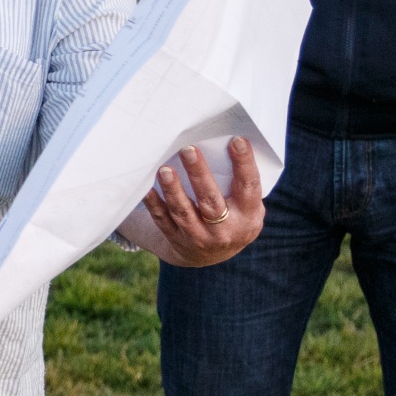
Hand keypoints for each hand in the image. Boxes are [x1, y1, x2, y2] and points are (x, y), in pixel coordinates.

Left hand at [131, 137, 264, 266]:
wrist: (211, 256)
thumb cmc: (232, 217)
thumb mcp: (246, 206)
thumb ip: (240, 183)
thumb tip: (230, 139)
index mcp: (248, 216)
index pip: (249, 187)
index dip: (244, 164)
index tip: (237, 140)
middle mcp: (225, 230)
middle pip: (211, 201)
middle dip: (199, 174)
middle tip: (188, 150)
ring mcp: (199, 237)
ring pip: (183, 212)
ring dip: (173, 190)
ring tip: (164, 169)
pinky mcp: (176, 239)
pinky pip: (162, 220)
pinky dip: (153, 204)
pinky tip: (146, 188)